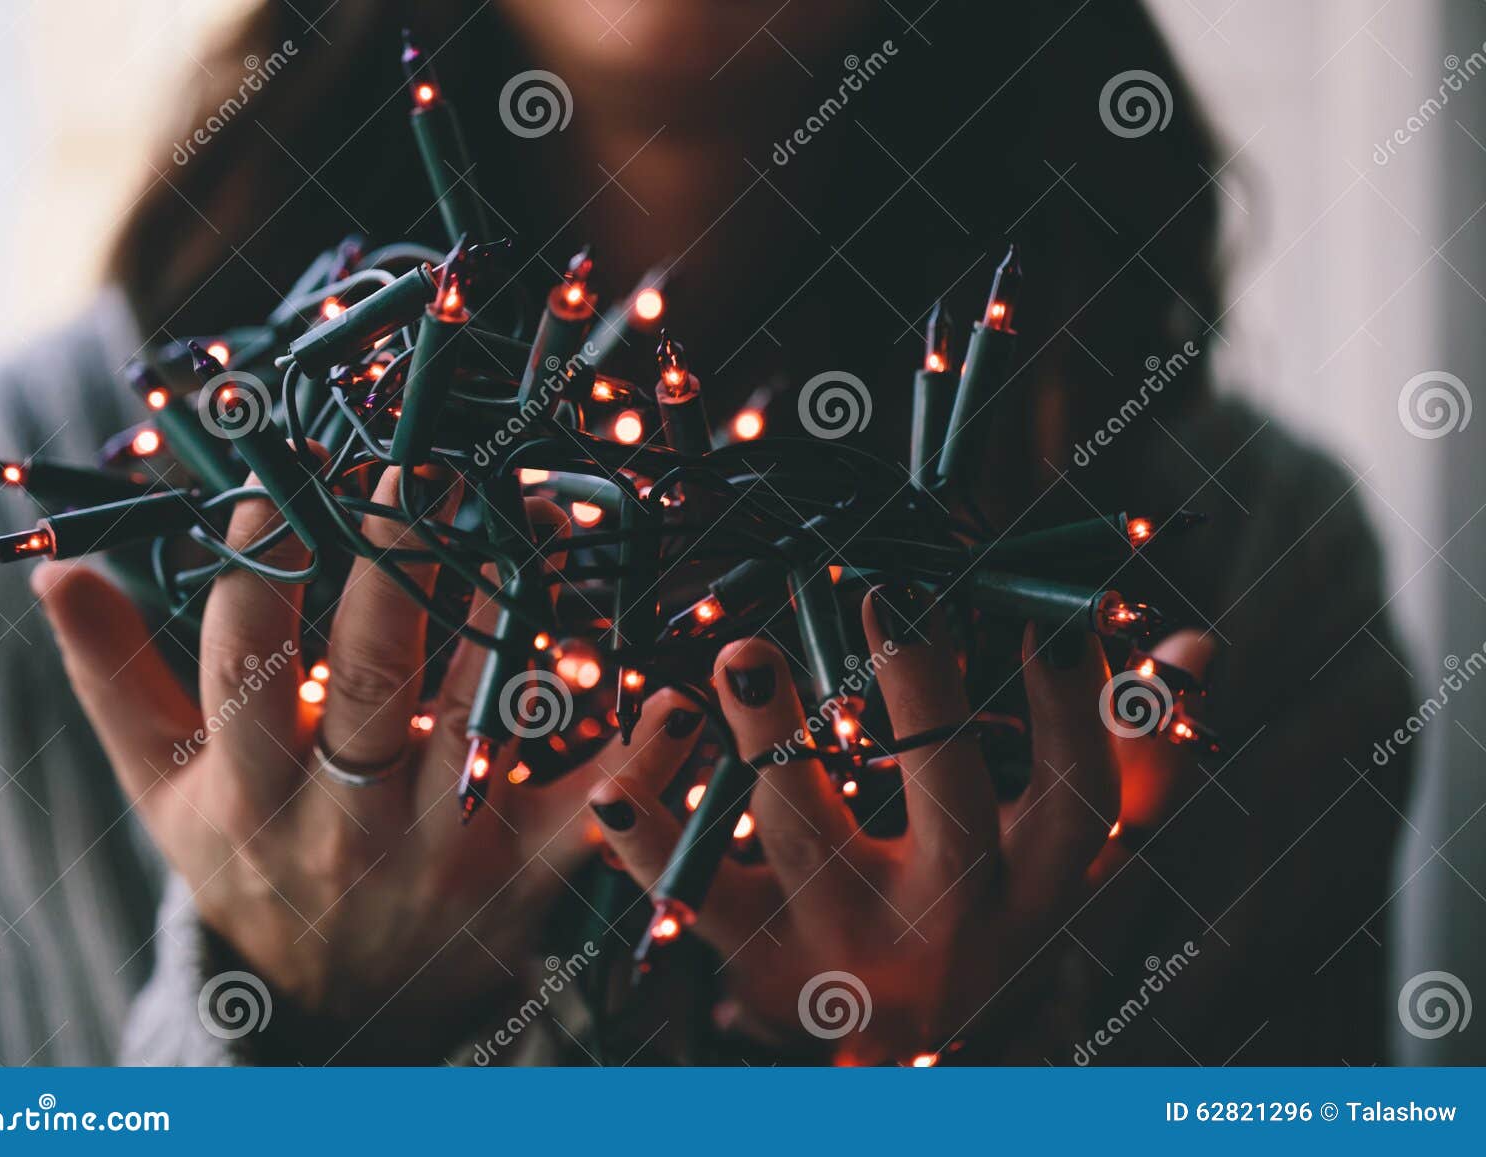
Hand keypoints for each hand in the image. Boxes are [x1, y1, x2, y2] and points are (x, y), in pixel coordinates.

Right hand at [35, 467, 702, 1059]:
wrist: (328, 1012)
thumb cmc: (248, 868)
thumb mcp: (162, 794)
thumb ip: (115, 680)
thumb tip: (55, 567)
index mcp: (245, 789)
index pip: (246, 655)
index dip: (261, 555)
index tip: (280, 465)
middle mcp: (342, 820)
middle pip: (373, 669)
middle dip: (397, 553)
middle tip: (425, 452)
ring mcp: (442, 849)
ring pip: (481, 711)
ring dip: (511, 606)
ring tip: (534, 507)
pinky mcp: (525, 878)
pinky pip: (589, 817)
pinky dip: (640, 759)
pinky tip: (676, 693)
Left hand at [594, 583, 1117, 1063]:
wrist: (901, 1060)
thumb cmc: (985, 919)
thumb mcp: (1057, 854)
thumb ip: (1126, 753)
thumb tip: (1193, 647)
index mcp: (1036, 886)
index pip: (1078, 788)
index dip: (1071, 693)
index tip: (1043, 596)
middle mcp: (953, 926)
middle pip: (949, 807)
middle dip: (920, 696)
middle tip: (880, 589)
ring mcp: (852, 952)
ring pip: (809, 842)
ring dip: (771, 742)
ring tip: (738, 652)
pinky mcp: (759, 968)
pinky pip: (696, 901)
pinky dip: (648, 841)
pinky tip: (610, 782)